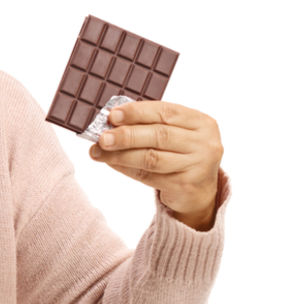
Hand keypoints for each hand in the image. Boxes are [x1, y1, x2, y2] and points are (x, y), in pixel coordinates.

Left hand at [88, 100, 223, 229]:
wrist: (199, 192)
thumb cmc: (180, 155)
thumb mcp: (174, 134)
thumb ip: (148, 125)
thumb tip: (110, 122)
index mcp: (202, 122)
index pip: (166, 112)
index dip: (137, 112)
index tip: (112, 114)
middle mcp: (205, 143)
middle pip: (159, 135)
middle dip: (126, 135)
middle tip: (102, 136)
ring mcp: (198, 166)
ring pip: (152, 158)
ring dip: (121, 154)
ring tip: (99, 151)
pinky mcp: (186, 186)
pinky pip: (149, 176)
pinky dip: (126, 168)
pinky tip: (112, 163)